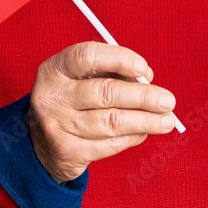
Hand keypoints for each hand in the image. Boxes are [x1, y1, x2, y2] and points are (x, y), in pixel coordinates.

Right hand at [27, 42, 176, 182]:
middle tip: (168, 101)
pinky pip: (109, 145)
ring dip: (145, 121)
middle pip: (105, 93)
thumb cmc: (72, 100)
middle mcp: (52, 96)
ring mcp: (57, 126)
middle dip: (143, 97)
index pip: (87, 56)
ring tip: (167, 120)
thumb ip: (112, 72)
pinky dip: (132, 137)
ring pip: (111, 122)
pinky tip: (144, 132)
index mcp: (55, 69)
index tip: (144, 69)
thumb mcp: (81, 78)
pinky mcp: (68, 152)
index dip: (119, 59)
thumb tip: (147, 79)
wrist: (39, 142)